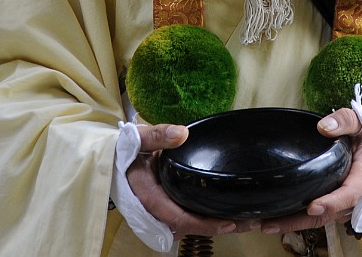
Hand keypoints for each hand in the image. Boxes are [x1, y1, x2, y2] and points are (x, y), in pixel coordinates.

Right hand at [127, 123, 259, 239]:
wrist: (111, 157)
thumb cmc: (124, 149)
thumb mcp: (138, 137)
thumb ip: (158, 134)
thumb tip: (182, 133)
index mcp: (148, 195)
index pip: (178, 217)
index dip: (202, 224)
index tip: (227, 222)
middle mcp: (155, 209)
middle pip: (189, 227)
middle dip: (217, 227)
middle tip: (249, 222)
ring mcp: (161, 209)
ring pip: (190, 224)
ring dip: (215, 224)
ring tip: (246, 219)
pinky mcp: (167, 204)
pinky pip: (187, 216)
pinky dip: (206, 216)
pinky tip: (226, 211)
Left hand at [260, 108, 361, 235]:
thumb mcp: (360, 121)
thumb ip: (344, 121)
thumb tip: (324, 128)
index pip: (350, 193)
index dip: (332, 202)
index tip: (312, 206)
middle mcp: (355, 194)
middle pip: (329, 214)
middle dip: (300, 221)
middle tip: (270, 223)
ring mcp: (344, 201)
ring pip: (321, 219)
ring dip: (295, 223)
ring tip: (266, 224)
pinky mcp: (335, 201)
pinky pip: (319, 215)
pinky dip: (299, 218)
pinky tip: (277, 218)